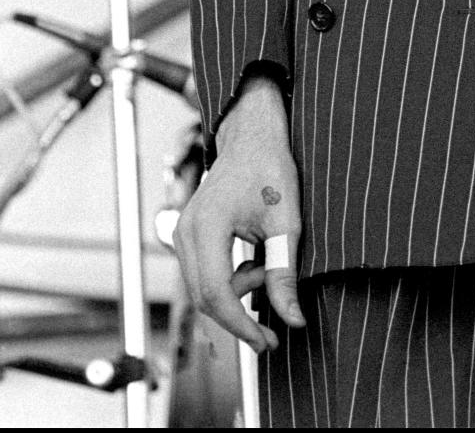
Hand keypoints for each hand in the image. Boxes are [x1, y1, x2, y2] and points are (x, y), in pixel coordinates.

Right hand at [173, 74, 304, 354]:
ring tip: (267, 272)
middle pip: (204, 298)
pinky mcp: (188, 235)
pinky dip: (228, 283)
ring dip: (235, 297)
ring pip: (201, 289)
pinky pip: (202, 275)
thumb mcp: (286, 219)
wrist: (252, 134)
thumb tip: (292, 319)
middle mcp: (185, 231)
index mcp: (208, 224)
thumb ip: (284, 271)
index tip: (267, 341)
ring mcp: (182, 232)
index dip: (240, 325)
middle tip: (271, 336)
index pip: (216, 292)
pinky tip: (254, 265)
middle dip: (237, 321)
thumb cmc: (270, 168)